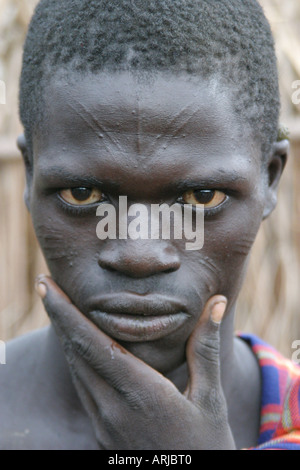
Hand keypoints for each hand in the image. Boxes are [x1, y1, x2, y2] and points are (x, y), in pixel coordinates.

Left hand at [36, 276, 234, 449]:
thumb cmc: (207, 446)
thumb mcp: (210, 398)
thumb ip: (205, 348)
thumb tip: (217, 302)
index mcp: (141, 394)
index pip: (92, 344)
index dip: (66, 313)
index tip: (46, 286)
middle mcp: (113, 408)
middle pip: (75, 352)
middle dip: (58, 315)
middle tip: (47, 285)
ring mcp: (103, 423)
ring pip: (75, 369)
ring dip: (65, 335)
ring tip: (60, 307)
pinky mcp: (101, 432)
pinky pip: (81, 386)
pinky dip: (75, 358)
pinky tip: (79, 344)